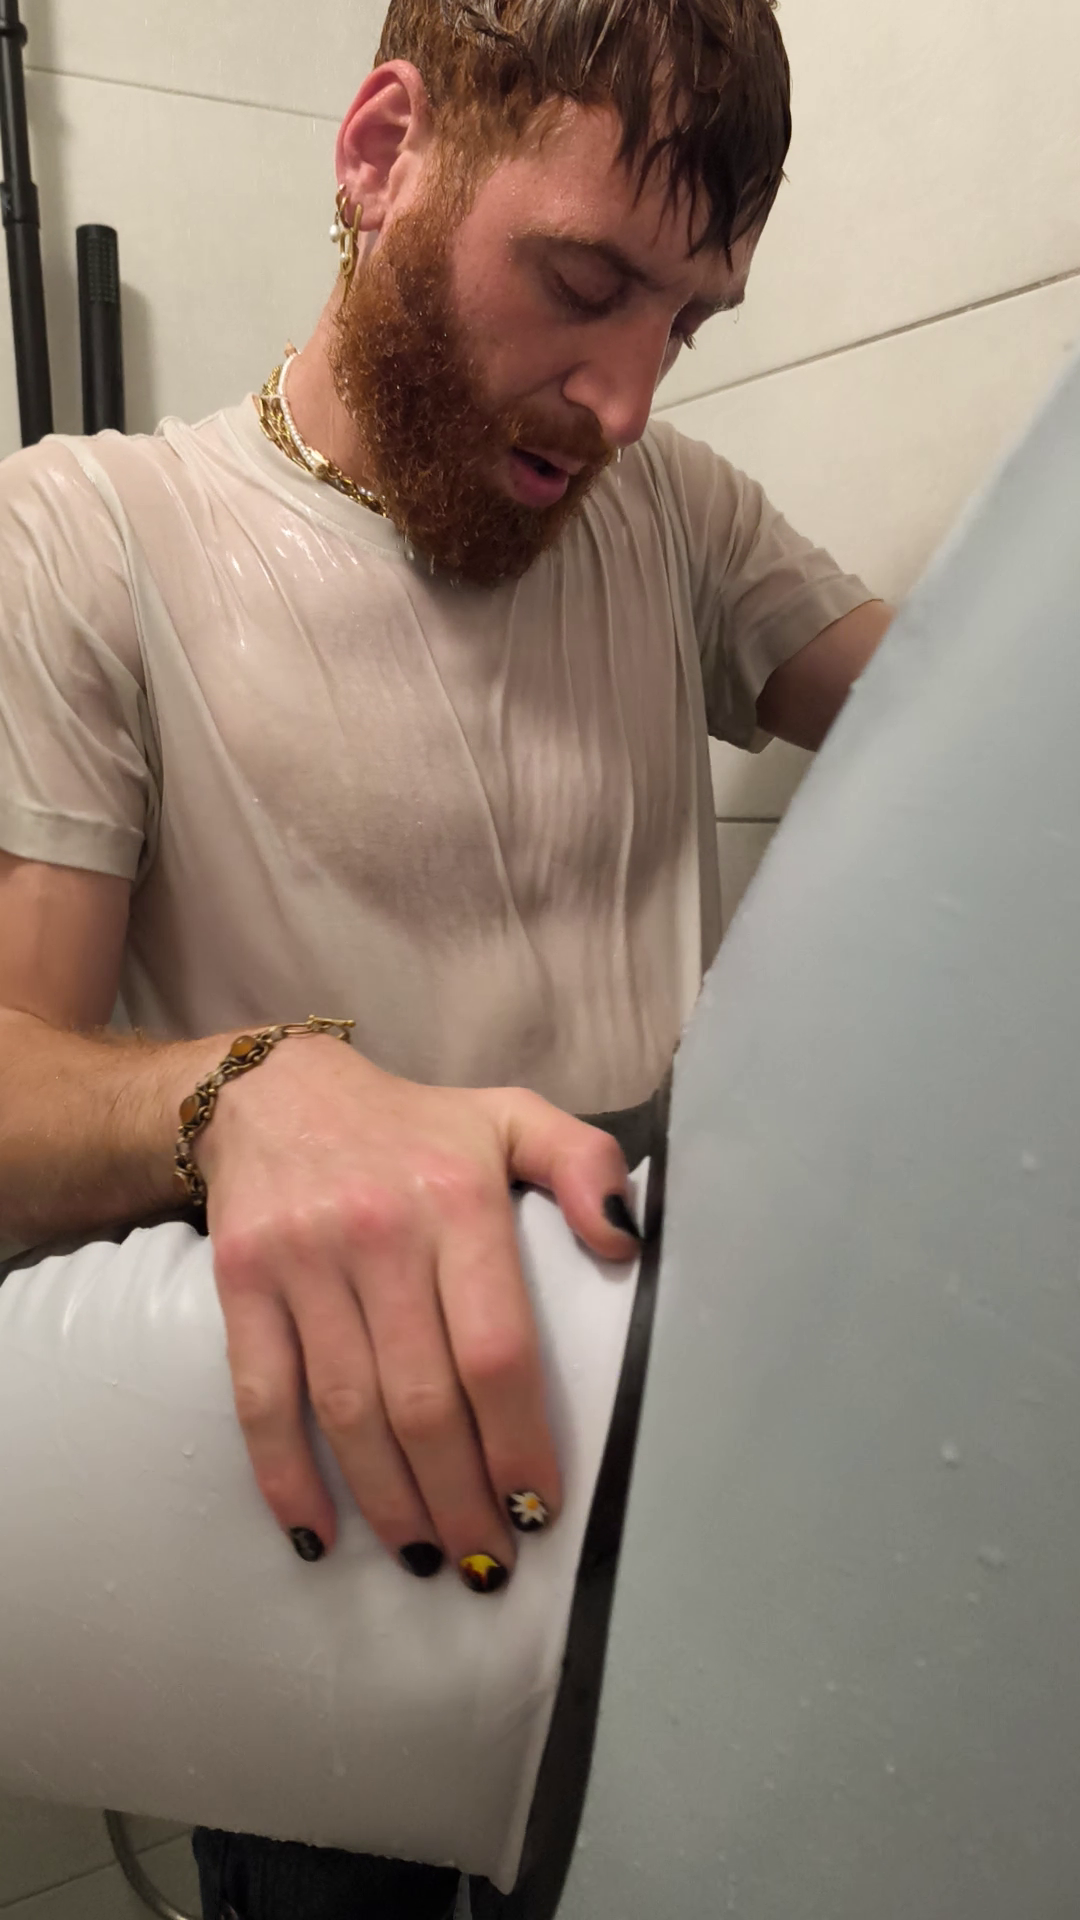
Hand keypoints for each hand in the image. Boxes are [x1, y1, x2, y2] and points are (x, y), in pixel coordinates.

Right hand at [199, 1038, 639, 1591]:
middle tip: (487, 1561)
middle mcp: (380, 1231)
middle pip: (423, 1399)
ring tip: (426, 1557)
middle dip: (461, 1497)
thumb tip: (629, 1245)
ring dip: (390, 1502)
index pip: (496, 1349)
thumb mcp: (512, 1117)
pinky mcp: (240, 1281)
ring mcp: (304, 1260)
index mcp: (458, 1200)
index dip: (518, 1442)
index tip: (537, 1507)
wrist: (274, 1092)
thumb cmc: (414, 1127)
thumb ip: (583, 1165)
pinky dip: (285, 1474)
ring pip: (348, 1412)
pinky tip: (317, 1533)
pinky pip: (262, 1396)